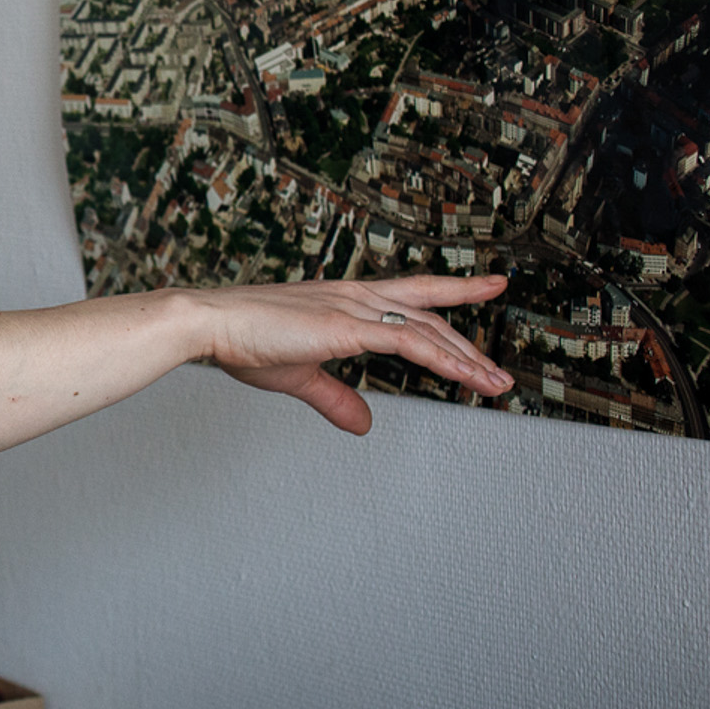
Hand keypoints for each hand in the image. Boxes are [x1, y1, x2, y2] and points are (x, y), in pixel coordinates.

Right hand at [179, 274, 513, 435]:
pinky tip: (463, 376)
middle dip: (469, 343)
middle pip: (429, 315)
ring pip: (427, 330)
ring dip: (466, 359)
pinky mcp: (346, 325)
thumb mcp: (299, 375)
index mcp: (344, 301)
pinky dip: (441, 359)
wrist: (210, 323)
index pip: (413, 293)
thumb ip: (336, 398)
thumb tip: (364, 423)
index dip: (454, 290)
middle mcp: (355, 296)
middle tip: (499, 370)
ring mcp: (353, 308)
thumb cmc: (243, 340)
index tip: (489, 285)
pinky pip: (407, 341)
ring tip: (494, 384)